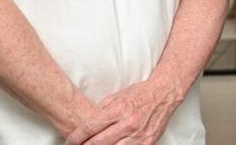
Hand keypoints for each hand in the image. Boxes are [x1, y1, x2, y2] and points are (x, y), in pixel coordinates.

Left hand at [65, 77, 182, 144]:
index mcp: (120, 109)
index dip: (76, 137)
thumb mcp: (117, 96)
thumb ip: (100, 110)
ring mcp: (139, 136)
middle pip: (97, 143)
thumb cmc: (140, 94)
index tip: (70, 140)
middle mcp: (129, 123)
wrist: (164, 95)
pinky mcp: (147, 143)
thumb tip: (84, 124)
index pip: (90, 127)